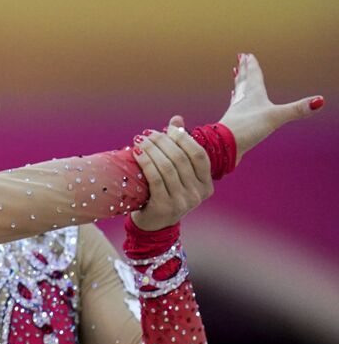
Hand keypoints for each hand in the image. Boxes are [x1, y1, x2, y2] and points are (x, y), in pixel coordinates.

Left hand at [130, 116, 213, 230]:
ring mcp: (183, 202)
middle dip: (162, 142)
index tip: (167, 128)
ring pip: (167, 167)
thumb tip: (177, 119)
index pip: (198, 155)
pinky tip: (136, 152)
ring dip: (151, 150)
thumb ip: (179, 147)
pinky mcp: (165, 207)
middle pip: (180, 159)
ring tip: (139, 140)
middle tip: (147, 133)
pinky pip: (155, 179)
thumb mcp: (176, 172)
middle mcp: (199, 193)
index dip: (183, 138)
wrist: (153, 224)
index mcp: (206, 184)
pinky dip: (146, 162)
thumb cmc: (165, 192)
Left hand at [219, 53, 323, 160]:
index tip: (247, 55)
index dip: (251, 66)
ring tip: (237, 76)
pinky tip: (234, 105)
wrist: (224, 145)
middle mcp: (242, 100)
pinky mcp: (233, 124)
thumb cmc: (247, 128)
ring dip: (239, 83)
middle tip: (240, 58)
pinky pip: (235, 109)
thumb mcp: (276, 117)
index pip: (253, 76)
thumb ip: (297, 109)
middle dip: (244, 70)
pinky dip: (236, 102)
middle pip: (243, 81)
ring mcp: (236, 112)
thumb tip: (319, 101)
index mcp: (253, 95)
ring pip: (238, 93)